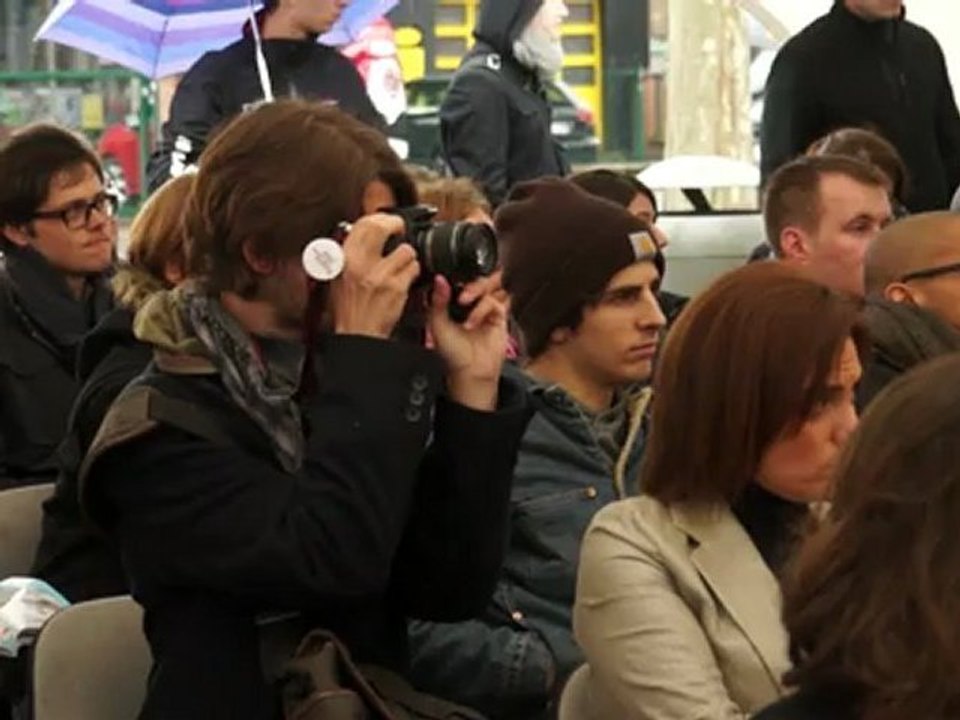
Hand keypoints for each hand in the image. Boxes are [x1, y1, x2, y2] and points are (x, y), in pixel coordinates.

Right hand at [330, 215, 419, 338]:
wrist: (359, 333)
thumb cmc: (350, 308)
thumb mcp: (339, 276)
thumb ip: (349, 252)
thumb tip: (362, 231)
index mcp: (344, 258)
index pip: (363, 224)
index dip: (379, 218)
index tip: (387, 221)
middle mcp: (360, 264)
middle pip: (381, 227)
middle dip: (395, 225)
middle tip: (400, 230)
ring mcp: (379, 275)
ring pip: (405, 249)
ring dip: (407, 256)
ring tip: (401, 265)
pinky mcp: (395, 287)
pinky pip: (413, 268)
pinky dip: (413, 272)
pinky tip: (405, 279)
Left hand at [428, 274, 508, 411]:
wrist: (470, 371)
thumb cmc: (452, 353)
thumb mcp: (437, 324)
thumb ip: (437, 301)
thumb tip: (439, 279)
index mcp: (454, 302)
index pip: (458, 280)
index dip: (455, 277)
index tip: (447, 279)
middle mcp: (471, 303)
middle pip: (476, 278)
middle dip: (468, 283)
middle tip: (460, 294)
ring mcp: (485, 308)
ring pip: (487, 286)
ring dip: (476, 290)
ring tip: (464, 302)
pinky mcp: (499, 315)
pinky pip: (494, 302)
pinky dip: (482, 308)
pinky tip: (472, 322)